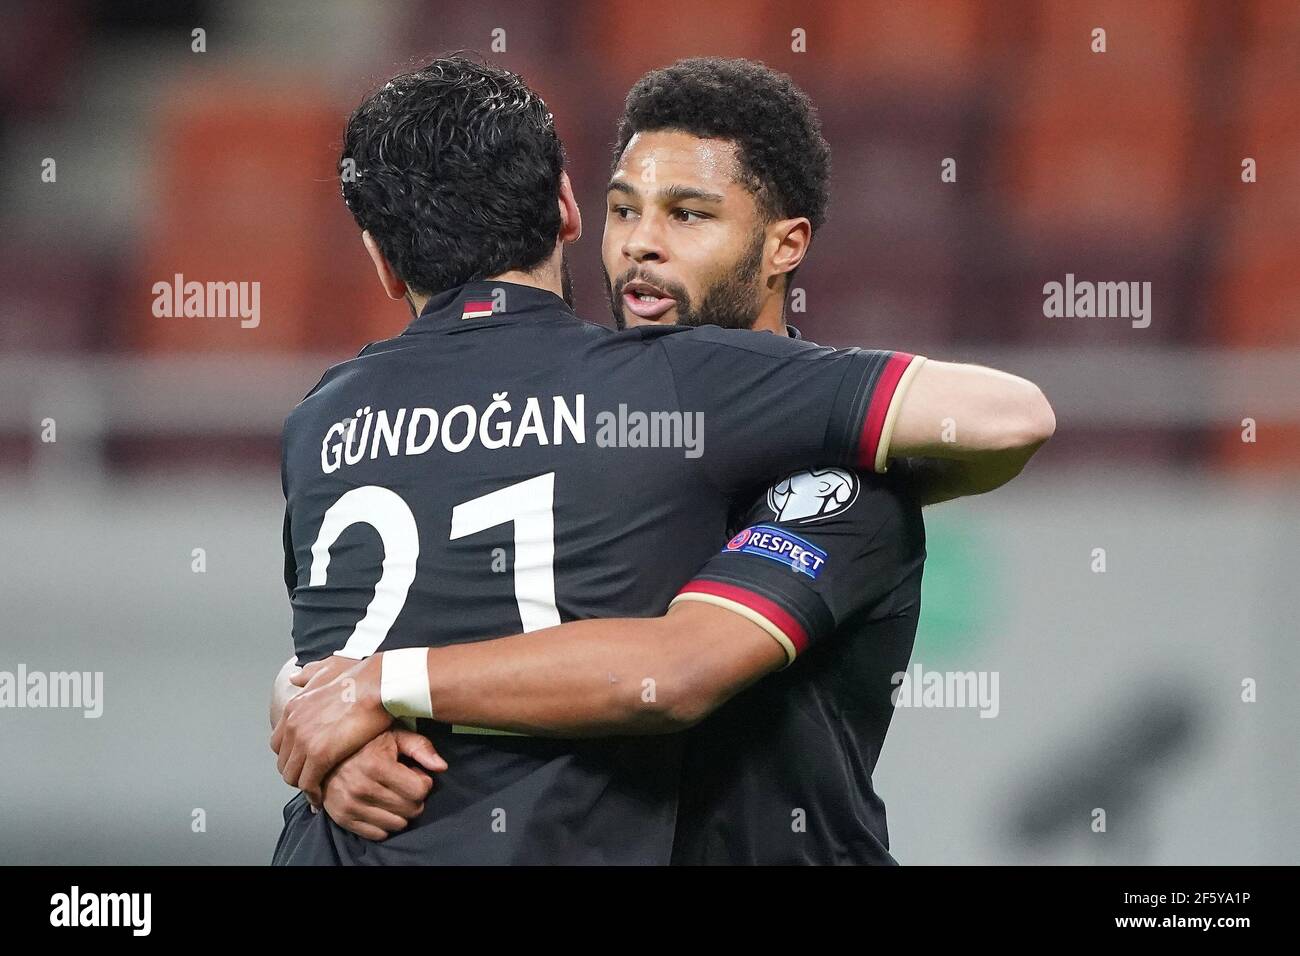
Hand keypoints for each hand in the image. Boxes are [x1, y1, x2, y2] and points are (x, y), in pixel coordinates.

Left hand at [270, 654, 393, 804]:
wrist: (378, 685)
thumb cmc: (361, 678)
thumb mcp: (327, 670)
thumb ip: (308, 675)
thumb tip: (295, 677)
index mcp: (293, 708)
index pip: (279, 744)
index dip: (292, 756)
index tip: (306, 763)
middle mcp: (292, 724)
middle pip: (283, 762)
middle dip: (297, 773)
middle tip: (313, 781)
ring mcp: (303, 740)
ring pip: (292, 776)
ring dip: (304, 786)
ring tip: (318, 791)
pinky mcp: (319, 754)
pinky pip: (308, 783)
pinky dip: (313, 794)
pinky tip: (322, 797)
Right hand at [321, 728, 445, 840]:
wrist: (326, 756)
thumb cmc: (367, 744)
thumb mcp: (395, 736)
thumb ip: (420, 747)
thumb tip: (441, 766)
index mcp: (377, 764)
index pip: (420, 790)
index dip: (422, 782)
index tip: (413, 774)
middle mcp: (362, 787)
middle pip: (411, 809)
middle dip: (414, 798)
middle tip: (403, 786)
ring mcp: (351, 805)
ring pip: (398, 824)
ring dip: (400, 812)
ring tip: (391, 795)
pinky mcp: (343, 818)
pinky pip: (378, 834)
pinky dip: (384, 824)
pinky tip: (379, 806)